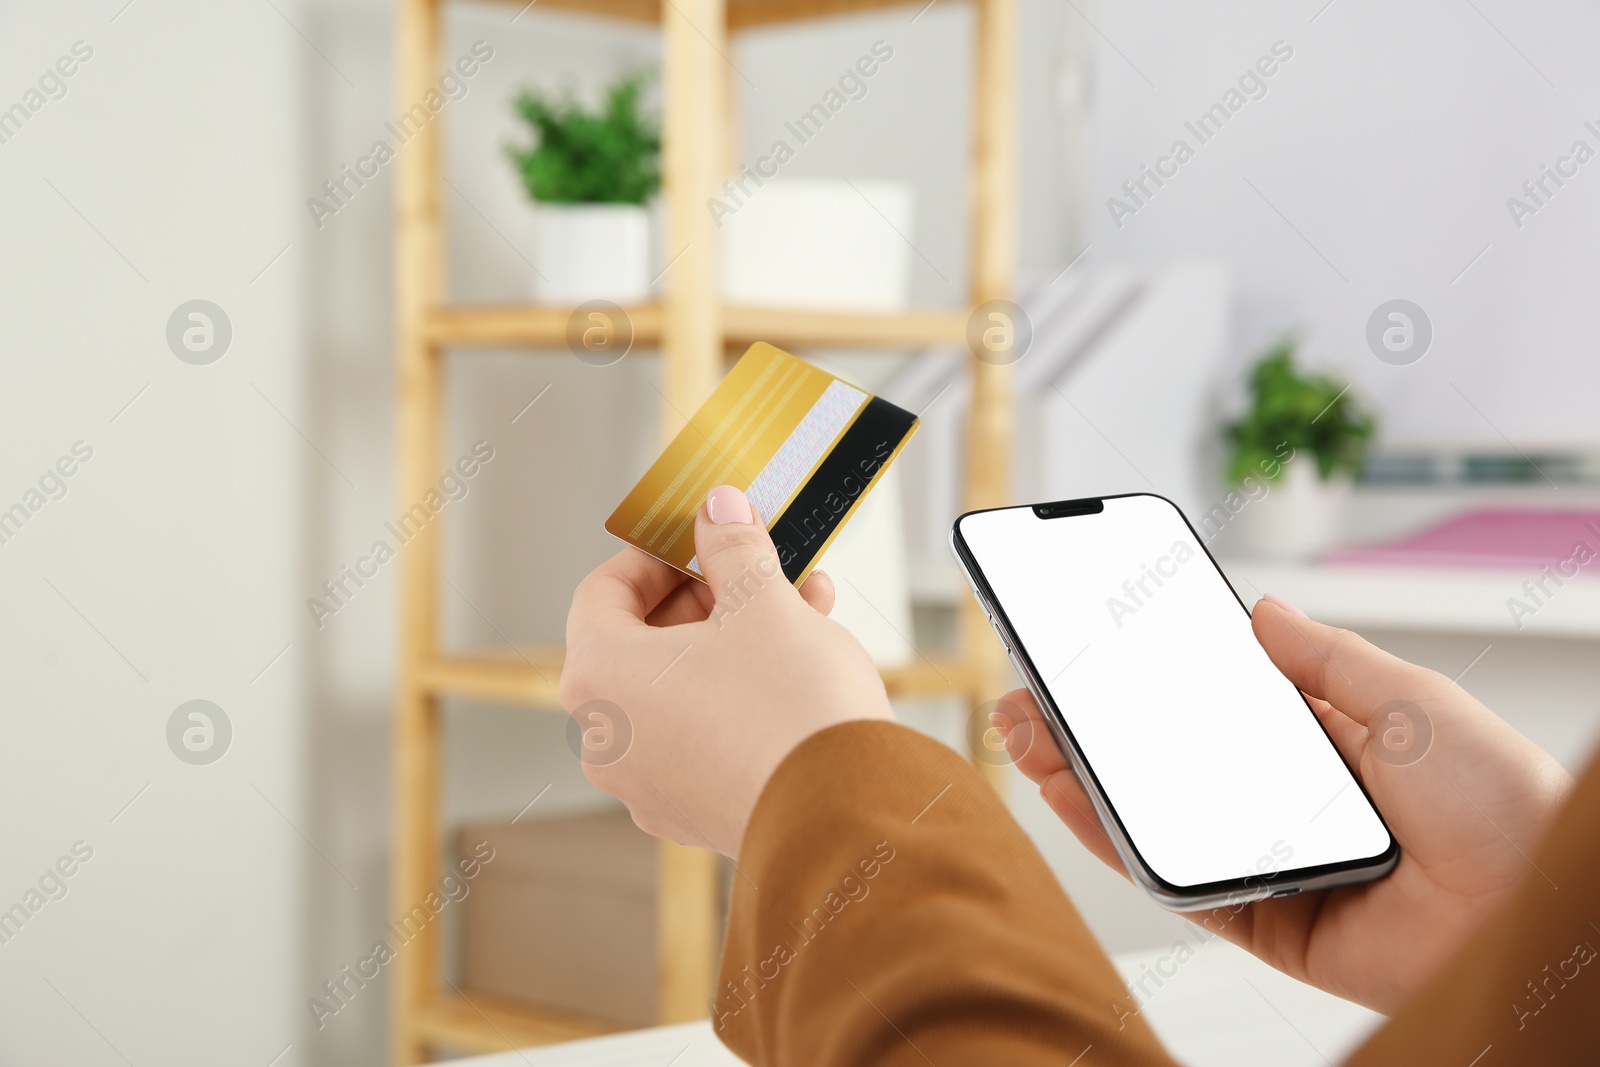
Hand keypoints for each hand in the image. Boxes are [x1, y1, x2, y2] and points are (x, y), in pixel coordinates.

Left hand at [560, 485, 894, 857]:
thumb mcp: (763, 601)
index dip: (653, 557)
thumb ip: (732, 546)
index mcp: (600, 675)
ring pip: (679, 689)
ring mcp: (646, 783)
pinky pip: (702, 735)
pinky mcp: (691, 812)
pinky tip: (799, 668)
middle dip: (706, 598)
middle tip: (754, 572)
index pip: (601, 593)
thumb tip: (718, 510)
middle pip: (641, 643)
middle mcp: (606, 738)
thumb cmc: (791, 708)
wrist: (845, 815)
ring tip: (800, 609)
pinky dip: (737, 696)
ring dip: (731, 643)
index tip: (698, 541)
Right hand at [992, 597, 1573, 1010]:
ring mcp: (1267, 862)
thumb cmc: (1503, 801)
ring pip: (1154, 821)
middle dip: (1090, 730)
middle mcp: (1284, 804)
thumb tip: (1260, 610)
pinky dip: (1115, 843)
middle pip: (1165, 765)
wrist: (1535, 905)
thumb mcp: (1410, 701)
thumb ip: (1326, 659)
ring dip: (1081, 779)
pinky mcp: (1262, 921)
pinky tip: (1072, 797)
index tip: (1089, 651)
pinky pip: (1175, 882)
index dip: (1145, 683)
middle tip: (1032, 695)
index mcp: (1321, 745)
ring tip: (1026, 734)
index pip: (1211, 708)